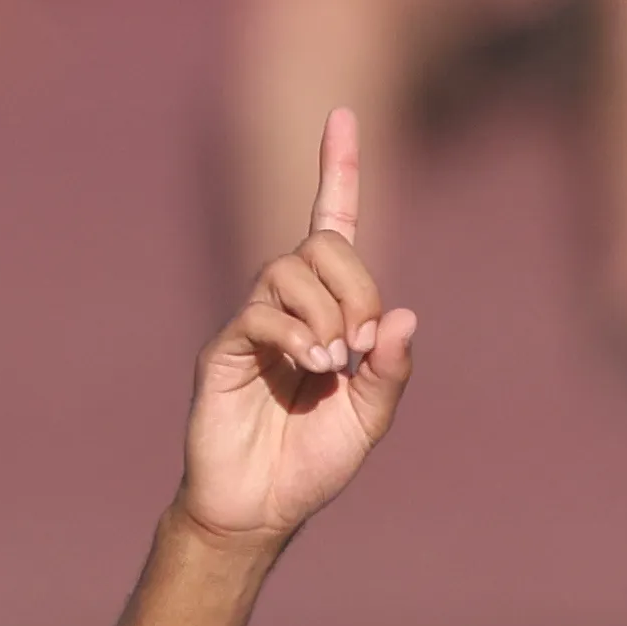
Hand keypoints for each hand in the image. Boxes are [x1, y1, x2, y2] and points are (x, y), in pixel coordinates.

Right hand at [184, 110, 420, 551]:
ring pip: (288, 270)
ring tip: (331, 367)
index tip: (342, 115)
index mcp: (326, 313)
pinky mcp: (224, 349)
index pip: (330, 225)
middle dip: (355, 287)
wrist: (259, 510)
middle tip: (360, 349)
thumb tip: (403, 315)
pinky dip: (294, 333)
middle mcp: (286, 306)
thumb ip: (390, 371)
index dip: (337, 170)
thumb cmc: (311, 463)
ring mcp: (252, 324)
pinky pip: (259, 312)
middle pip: (320, 246)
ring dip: (326, 314)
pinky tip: (309, 368)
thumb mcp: (369, 419)